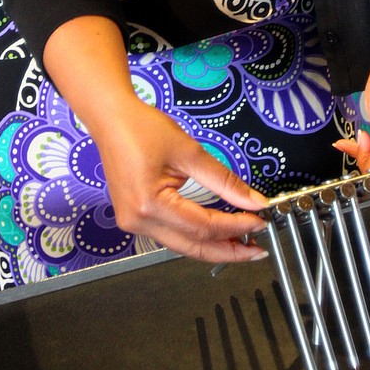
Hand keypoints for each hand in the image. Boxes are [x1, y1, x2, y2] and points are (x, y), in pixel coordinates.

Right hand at [43, 17, 268, 264]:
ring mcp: (133, 223)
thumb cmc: (143, 128)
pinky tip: (215, 233)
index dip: (234, 227)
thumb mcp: (189, 151)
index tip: (259, 221)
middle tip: (257, 249)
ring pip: (181, 245)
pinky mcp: (134, 218)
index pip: (203, 227)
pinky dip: (195, 237)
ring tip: (242, 242)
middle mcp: (138, 221)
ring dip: (213, 245)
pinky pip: (171, 235)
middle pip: (192, 247)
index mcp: (150, 205)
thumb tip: (254, 201)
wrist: (110, 118)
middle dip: (228, 251)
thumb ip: (224, 180)